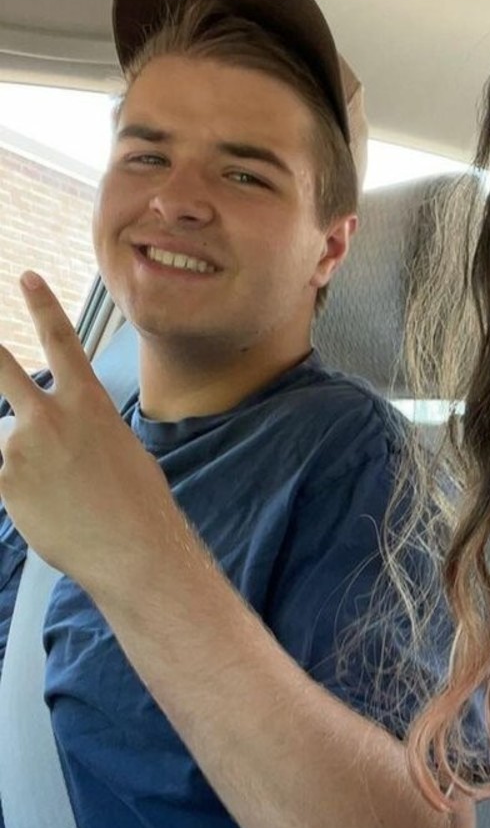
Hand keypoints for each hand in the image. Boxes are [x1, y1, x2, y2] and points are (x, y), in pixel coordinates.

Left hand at [0, 272, 182, 598]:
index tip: (28, 279)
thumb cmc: (139, 505)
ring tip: (67, 498)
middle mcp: (49, 417)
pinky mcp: (3, 482)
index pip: (61, 340)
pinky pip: (6, 481)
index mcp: (88, 404)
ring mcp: (20, 448)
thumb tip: (63, 439)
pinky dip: (26, 496)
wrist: (132, 548)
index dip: (43, 305)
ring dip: (33, 469)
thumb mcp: (124, 452)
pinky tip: (56, 513)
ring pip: (14, 447)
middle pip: (3, 370)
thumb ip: (85, 432)